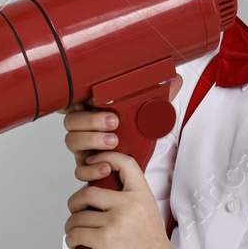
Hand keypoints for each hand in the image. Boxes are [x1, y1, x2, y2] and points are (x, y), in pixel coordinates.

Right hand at [62, 74, 181, 182]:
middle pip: (71, 121)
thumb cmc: (139, 136)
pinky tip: (105, 167)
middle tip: (113, 122)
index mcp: (94, 112)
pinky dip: (90, 169)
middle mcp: (85, 130)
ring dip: (92, 141)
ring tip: (114, 142)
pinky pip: (79, 169)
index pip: (75, 102)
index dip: (75, 101)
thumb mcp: (150, 114)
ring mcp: (84, 148)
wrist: (142, 162)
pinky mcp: (87, 168)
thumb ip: (159, 97)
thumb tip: (176, 79)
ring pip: (72, 141)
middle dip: (90, 121)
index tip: (88, 100)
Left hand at [63, 149, 173, 248]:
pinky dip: (71, 238)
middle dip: (75, 204)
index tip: (92, 163)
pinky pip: (76, 233)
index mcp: (142, 196)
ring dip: (72, 225)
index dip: (104, 158)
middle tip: (77, 213)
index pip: (124, 163)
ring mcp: (116, 221)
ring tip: (76, 232)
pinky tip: (75, 242)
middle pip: (87, 192)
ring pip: (78, 216)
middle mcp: (129, 204)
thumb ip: (129, 201)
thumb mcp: (148, 215)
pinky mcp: (105, 239)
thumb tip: (100, 193)